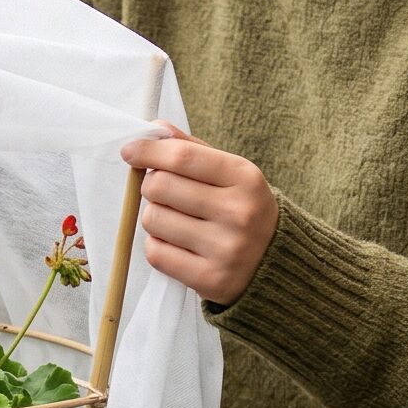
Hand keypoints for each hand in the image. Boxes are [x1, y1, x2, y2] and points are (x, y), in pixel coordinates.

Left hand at [119, 123, 278, 307]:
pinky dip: (158, 245)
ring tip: (176, 221)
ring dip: (154, 217)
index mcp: (245, 178)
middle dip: (151, 185)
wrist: (276, 264)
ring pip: (153, 219)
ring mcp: (226, 249)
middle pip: (160, 186)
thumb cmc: (243, 209)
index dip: (148, 151)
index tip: (130, 151)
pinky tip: (178, 244)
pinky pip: (156, 253)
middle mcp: (238, 213)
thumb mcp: (231, 174)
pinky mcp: (210, 279)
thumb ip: (193, 149)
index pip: (183, 157)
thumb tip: (155, 128)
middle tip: (162, 191)